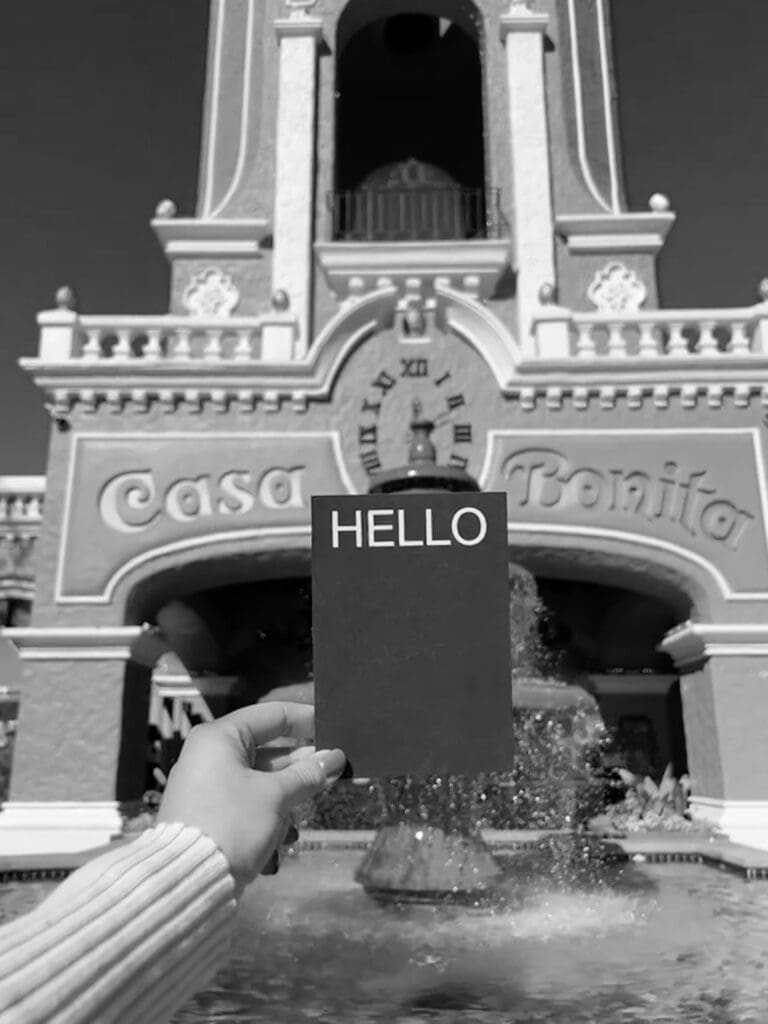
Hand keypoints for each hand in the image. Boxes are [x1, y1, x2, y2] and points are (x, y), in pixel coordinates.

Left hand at [157, 702, 345, 890]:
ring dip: (286, 794)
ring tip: (307, 808)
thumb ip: (307, 774)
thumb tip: (334, 758)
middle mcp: (209, 754)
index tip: (334, 729)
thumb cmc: (233, 823)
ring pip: (258, 779)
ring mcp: (206, 785)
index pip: (272, 715)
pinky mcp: (208, 812)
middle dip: (299, 765)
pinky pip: (245, 801)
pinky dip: (267, 812)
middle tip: (332, 772)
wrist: (186, 880)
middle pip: (266, 749)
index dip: (306, 720)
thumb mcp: (276, 796)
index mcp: (220, 737)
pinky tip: (285, 835)